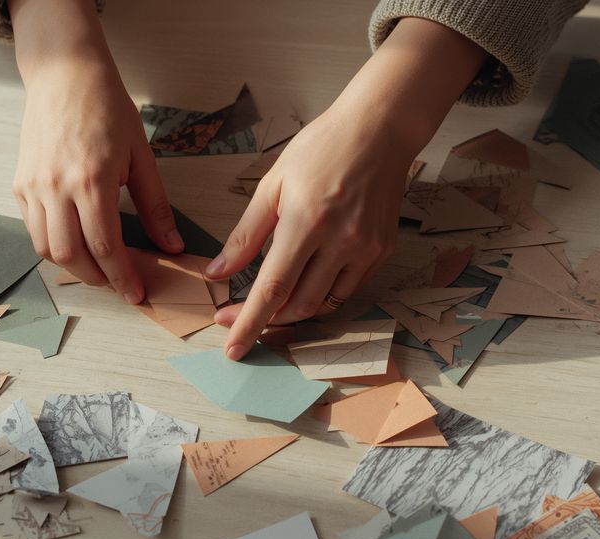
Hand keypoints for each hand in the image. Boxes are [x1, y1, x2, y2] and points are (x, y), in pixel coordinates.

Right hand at [10, 0, 182, 303]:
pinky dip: (52, 244)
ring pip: (46, 248)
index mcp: (92, 180)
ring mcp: (33, 186)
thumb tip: (172, 246)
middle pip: (71, 256)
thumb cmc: (107, 109)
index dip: (122, 277)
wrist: (64, 74)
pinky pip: (33, 229)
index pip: (106, 247)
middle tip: (118, 282)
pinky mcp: (20, 183)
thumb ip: (155, 206)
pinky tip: (74, 242)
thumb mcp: (141, 156)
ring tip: (97, 267)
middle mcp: (57, 187)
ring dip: (72, 266)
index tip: (136, 294)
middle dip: (97, 279)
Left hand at [204, 107, 405, 359]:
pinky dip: (321, 293)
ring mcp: (365, 249)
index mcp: (307, 221)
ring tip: (269, 300)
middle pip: (299, 305)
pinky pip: (346, 289)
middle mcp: (341, 241)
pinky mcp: (382, 251)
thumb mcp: (273, 184)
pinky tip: (304, 280)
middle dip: (266, 320)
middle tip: (237, 316)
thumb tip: (218, 273)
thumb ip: (246, 234)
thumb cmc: (322, 148)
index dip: (249, 322)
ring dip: (293, 311)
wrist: (379, 130)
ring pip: (324, 303)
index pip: (273, 287)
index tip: (232, 347)